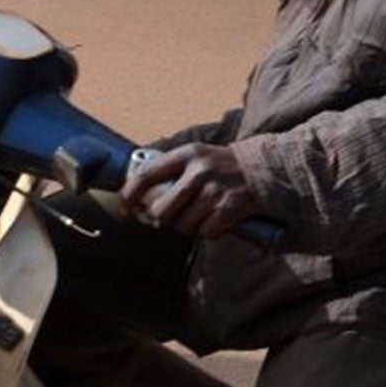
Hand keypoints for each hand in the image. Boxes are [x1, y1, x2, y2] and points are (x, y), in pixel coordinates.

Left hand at [121, 143, 261, 238]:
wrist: (261, 168)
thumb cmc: (220, 166)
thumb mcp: (195, 157)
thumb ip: (170, 172)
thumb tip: (139, 200)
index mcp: (187, 154)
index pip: (147, 175)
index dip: (130, 194)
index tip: (123, 209)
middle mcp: (199, 170)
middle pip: (163, 210)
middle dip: (164, 219)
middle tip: (173, 216)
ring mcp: (215, 189)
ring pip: (183, 225)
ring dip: (188, 226)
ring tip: (199, 214)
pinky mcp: (230, 208)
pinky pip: (205, 232)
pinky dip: (207, 231)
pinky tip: (214, 219)